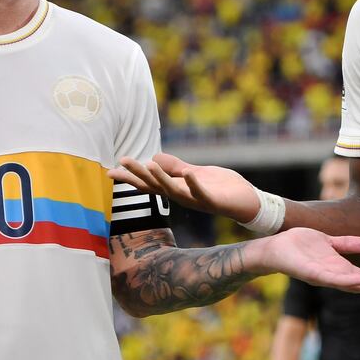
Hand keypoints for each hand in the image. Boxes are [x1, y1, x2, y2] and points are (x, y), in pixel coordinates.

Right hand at [109, 153, 260, 223]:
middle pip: (155, 186)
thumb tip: (153, 157)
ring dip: (161, 178)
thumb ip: (175, 167)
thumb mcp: (195, 172)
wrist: (249, 202)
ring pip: (174, 190)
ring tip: (148, 164)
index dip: (130, 177)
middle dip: (138, 174)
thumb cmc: (222, 188)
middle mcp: (183, 196)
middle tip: (122, 162)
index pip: (149, 183)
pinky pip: (202, 193)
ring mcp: (197, 199)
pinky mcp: (214, 201)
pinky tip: (188, 174)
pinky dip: (194, 184)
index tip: (110, 170)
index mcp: (177, 188)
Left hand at [253, 227, 359, 296]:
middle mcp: (332, 275)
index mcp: (338, 268)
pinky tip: (357, 281)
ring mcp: (322, 275)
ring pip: (347, 283)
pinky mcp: (310, 272)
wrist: (275, 248)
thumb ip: (347, 245)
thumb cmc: (299, 246)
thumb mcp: (328, 243)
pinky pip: (328, 278)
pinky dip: (343, 280)